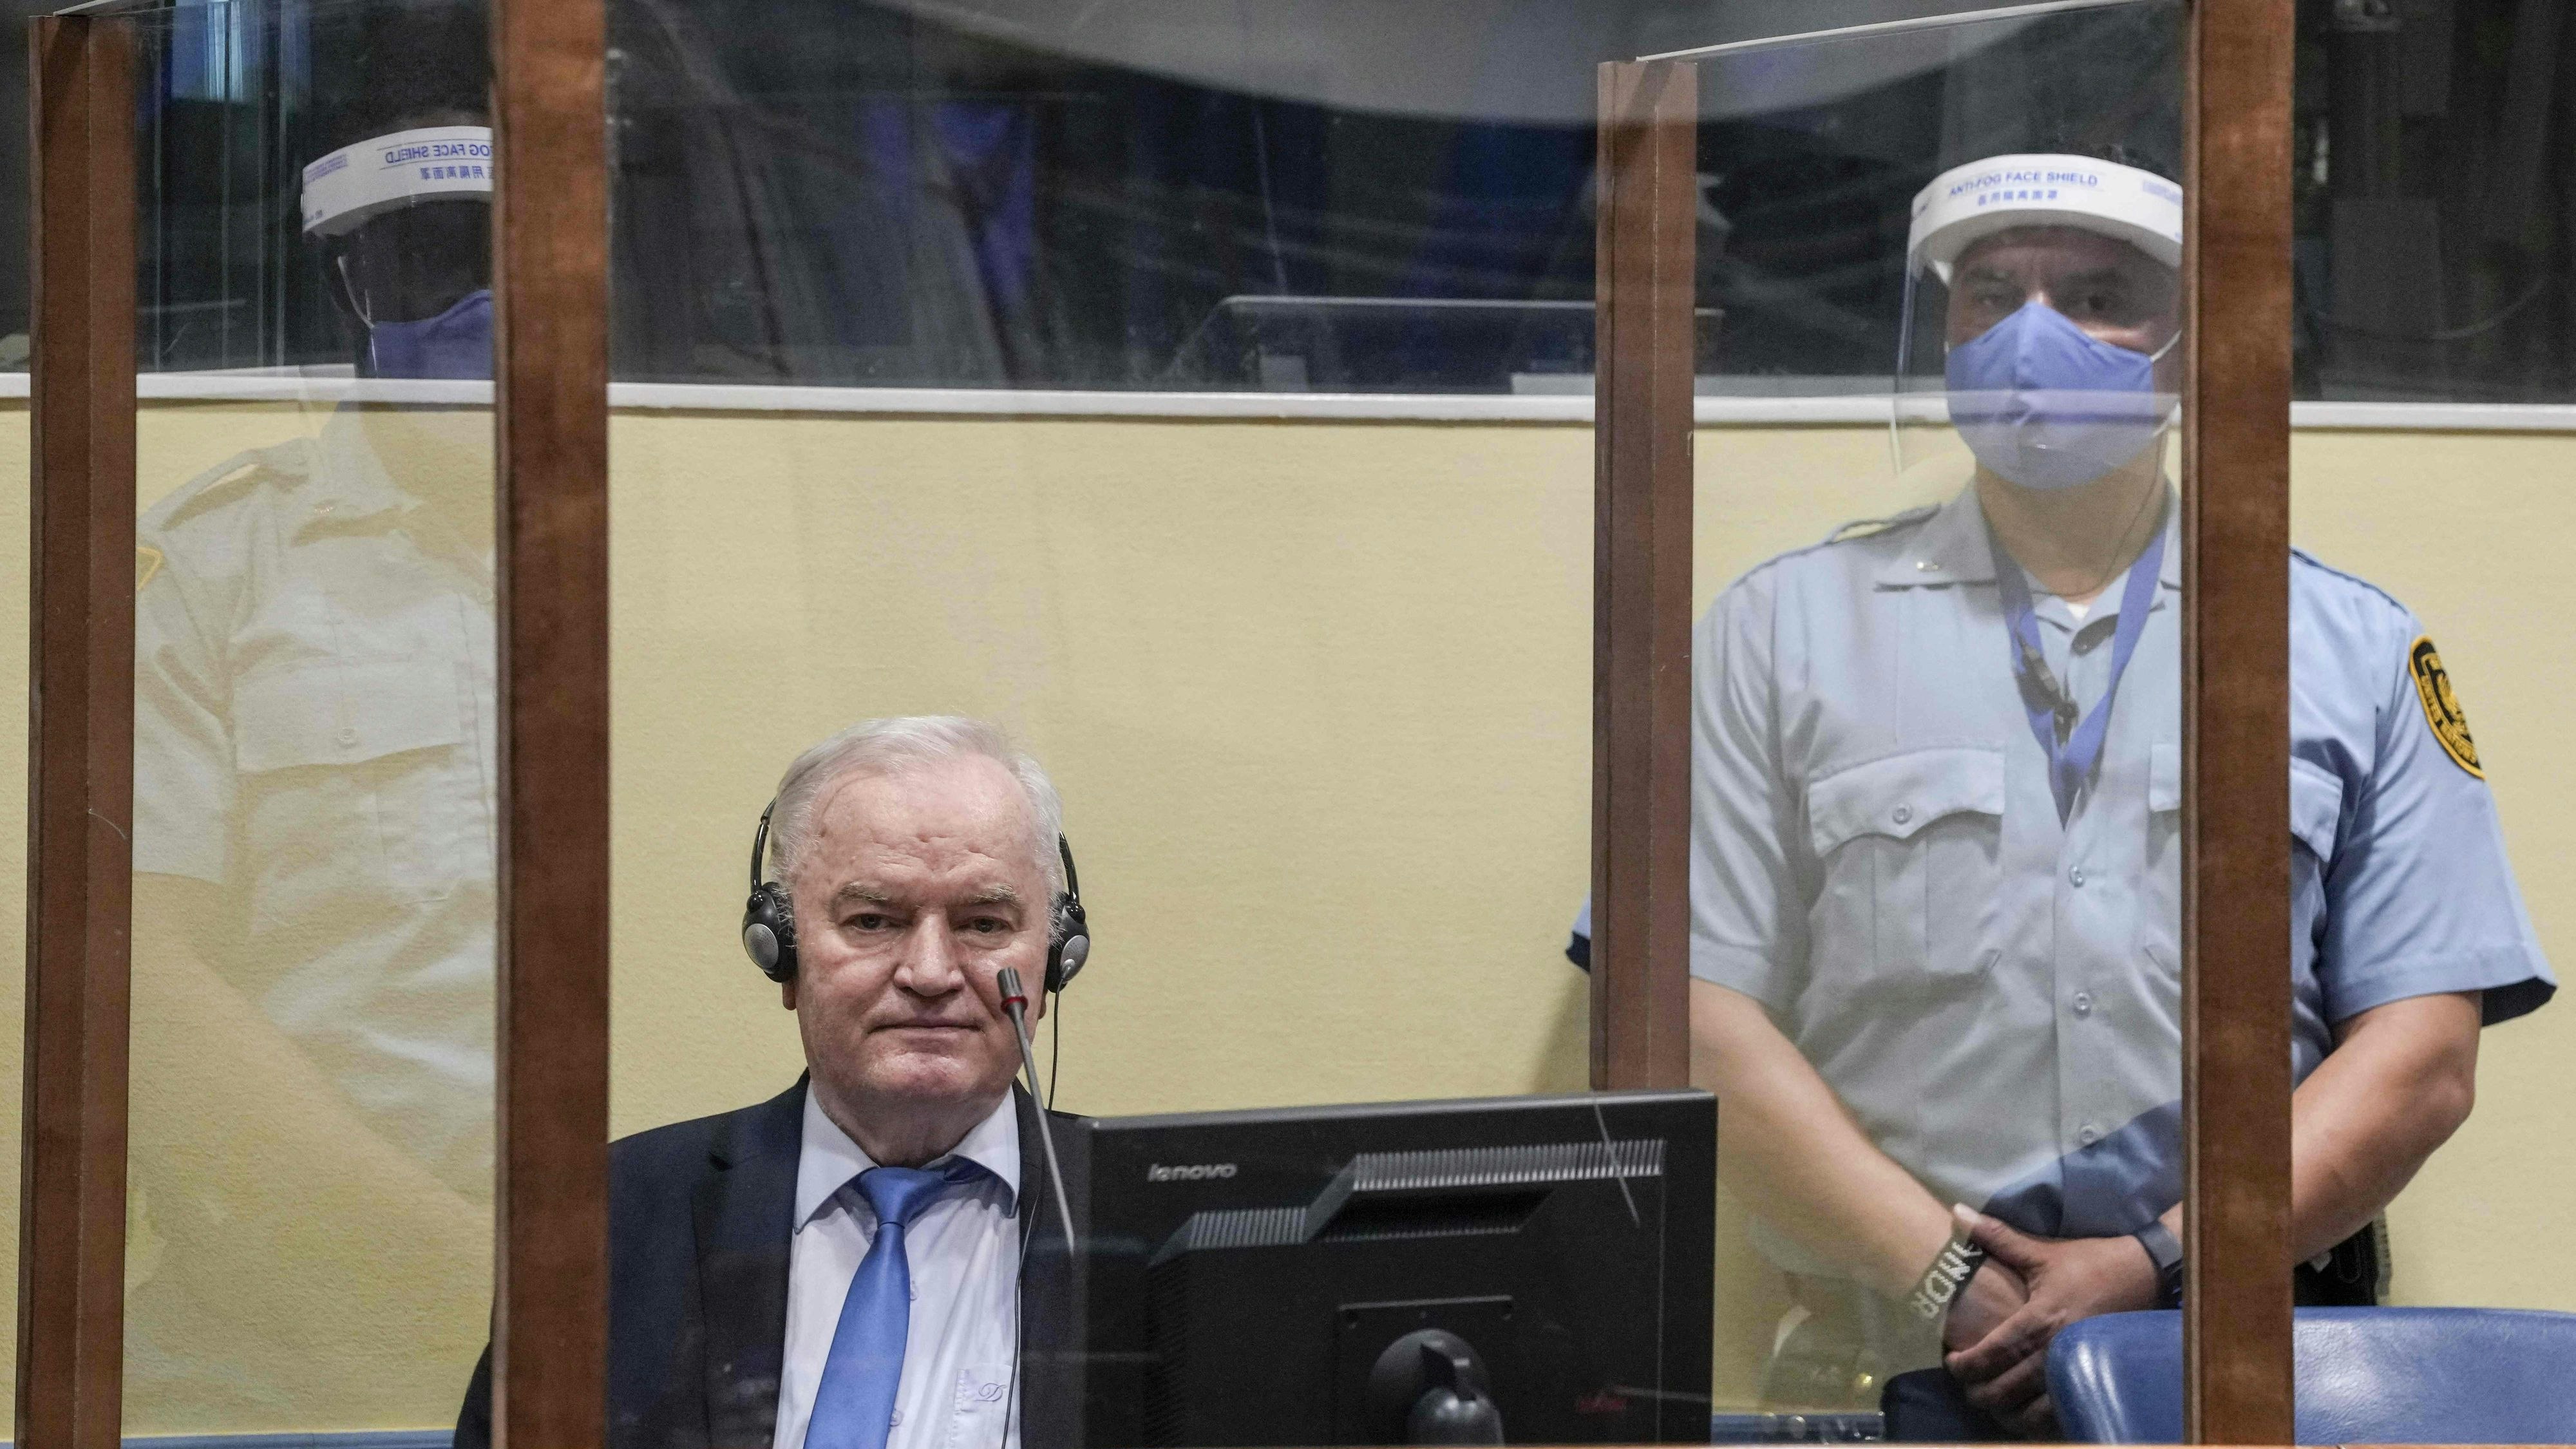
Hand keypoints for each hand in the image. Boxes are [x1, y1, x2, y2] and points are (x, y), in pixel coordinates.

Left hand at [1943, 1213, 2160, 1432]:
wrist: (2144, 1274)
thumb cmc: (2089, 1263)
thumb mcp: (2041, 1251)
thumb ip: (1997, 1237)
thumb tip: (1957, 1213)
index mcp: (2039, 1319)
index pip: (1993, 1353)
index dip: (1966, 1364)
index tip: (1951, 1363)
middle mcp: (2056, 1351)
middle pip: (2007, 1390)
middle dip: (1980, 1393)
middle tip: (1967, 1386)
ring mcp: (2076, 1370)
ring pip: (2033, 1412)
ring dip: (2008, 1412)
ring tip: (1994, 1403)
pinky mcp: (2094, 1379)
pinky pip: (2062, 1414)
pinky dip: (2040, 1420)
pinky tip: (2026, 1411)